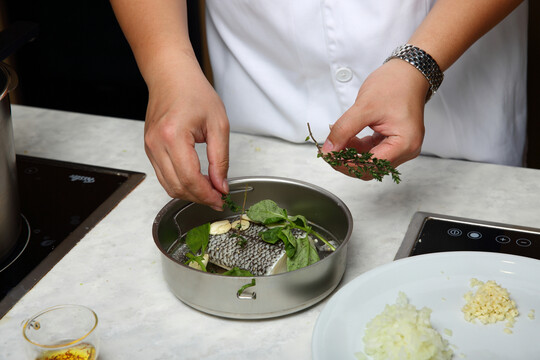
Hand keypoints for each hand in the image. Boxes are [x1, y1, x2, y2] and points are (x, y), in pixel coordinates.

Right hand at [144, 55, 229, 209]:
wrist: (171, 75)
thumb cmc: (194, 92)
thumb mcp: (218, 124)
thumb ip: (220, 159)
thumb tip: (221, 185)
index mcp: (173, 136)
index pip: (190, 179)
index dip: (207, 194)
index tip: (221, 199)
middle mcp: (156, 144)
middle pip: (177, 186)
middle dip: (199, 198)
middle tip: (218, 198)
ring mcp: (149, 147)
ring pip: (168, 185)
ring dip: (189, 193)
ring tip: (209, 191)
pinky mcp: (149, 148)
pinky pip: (163, 175)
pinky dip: (179, 183)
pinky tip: (195, 181)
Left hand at [322, 59, 428, 177]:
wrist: (408, 71)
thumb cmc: (395, 84)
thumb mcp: (364, 107)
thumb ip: (344, 130)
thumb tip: (329, 149)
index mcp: (404, 144)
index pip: (370, 166)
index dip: (347, 164)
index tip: (329, 156)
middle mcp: (406, 149)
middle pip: (370, 168)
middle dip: (347, 161)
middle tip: (328, 151)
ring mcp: (399, 146)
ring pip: (368, 161)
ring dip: (350, 154)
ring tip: (335, 141)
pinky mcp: (392, 140)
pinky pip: (371, 151)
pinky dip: (356, 146)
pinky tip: (344, 137)